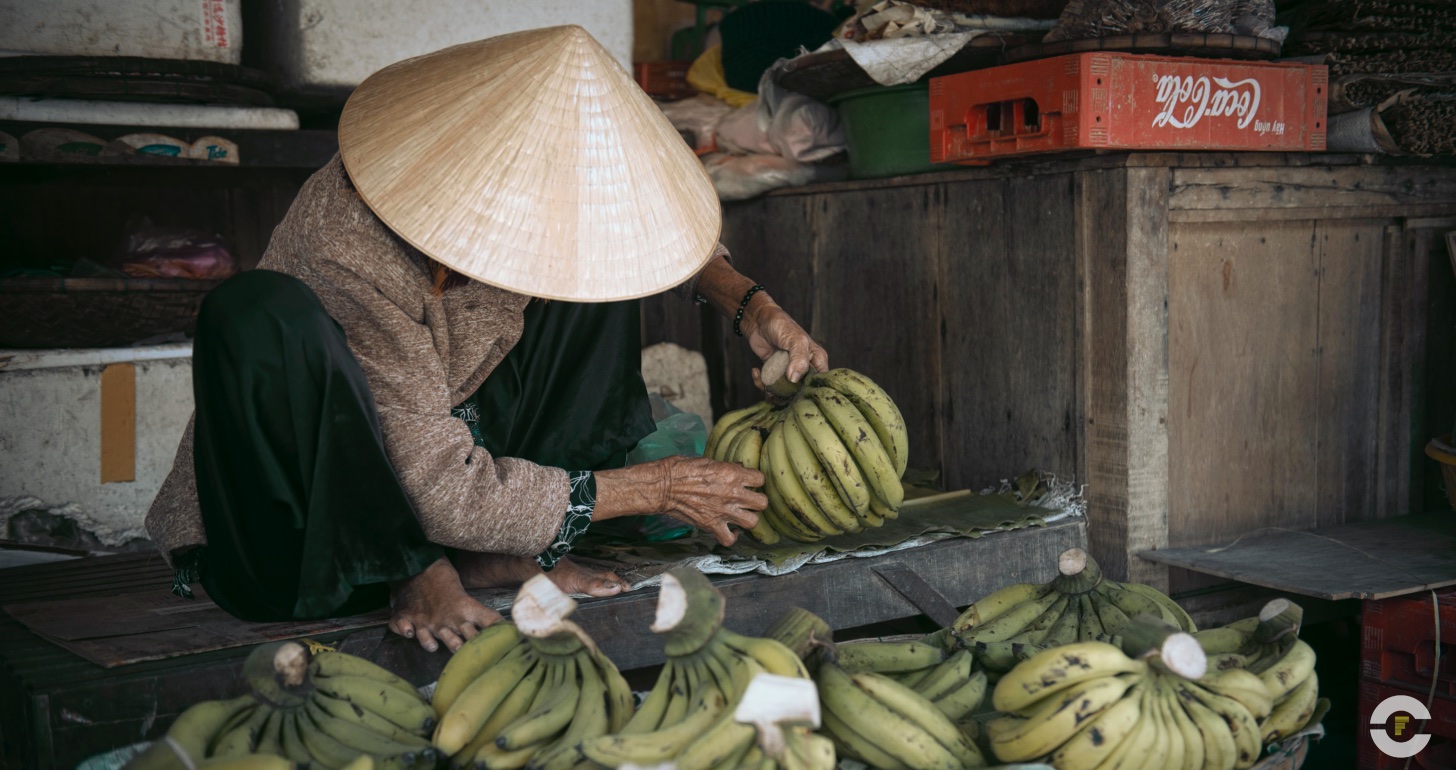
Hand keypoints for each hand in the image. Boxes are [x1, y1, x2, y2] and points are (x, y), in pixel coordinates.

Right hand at [595, 457, 765, 545]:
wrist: (662, 486)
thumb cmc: (680, 469)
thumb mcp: (707, 460)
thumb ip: (726, 468)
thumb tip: (737, 470)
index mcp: (732, 474)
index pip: (760, 479)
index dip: (755, 481)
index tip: (749, 482)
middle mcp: (732, 494)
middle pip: (762, 503)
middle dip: (756, 501)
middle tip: (748, 500)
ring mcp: (723, 512)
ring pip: (753, 522)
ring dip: (748, 519)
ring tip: (741, 515)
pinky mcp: (711, 526)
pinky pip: (730, 539)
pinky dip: (731, 537)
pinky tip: (729, 530)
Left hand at [740, 294, 829, 388]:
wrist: (757, 320)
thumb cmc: (781, 325)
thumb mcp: (795, 340)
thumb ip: (799, 359)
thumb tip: (795, 379)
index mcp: (816, 360)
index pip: (820, 382)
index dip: (810, 390)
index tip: (795, 389)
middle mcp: (805, 368)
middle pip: (800, 391)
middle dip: (785, 393)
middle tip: (773, 385)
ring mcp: (789, 373)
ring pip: (784, 393)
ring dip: (770, 390)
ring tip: (762, 378)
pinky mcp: (774, 374)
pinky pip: (770, 387)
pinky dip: (760, 383)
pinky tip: (756, 370)